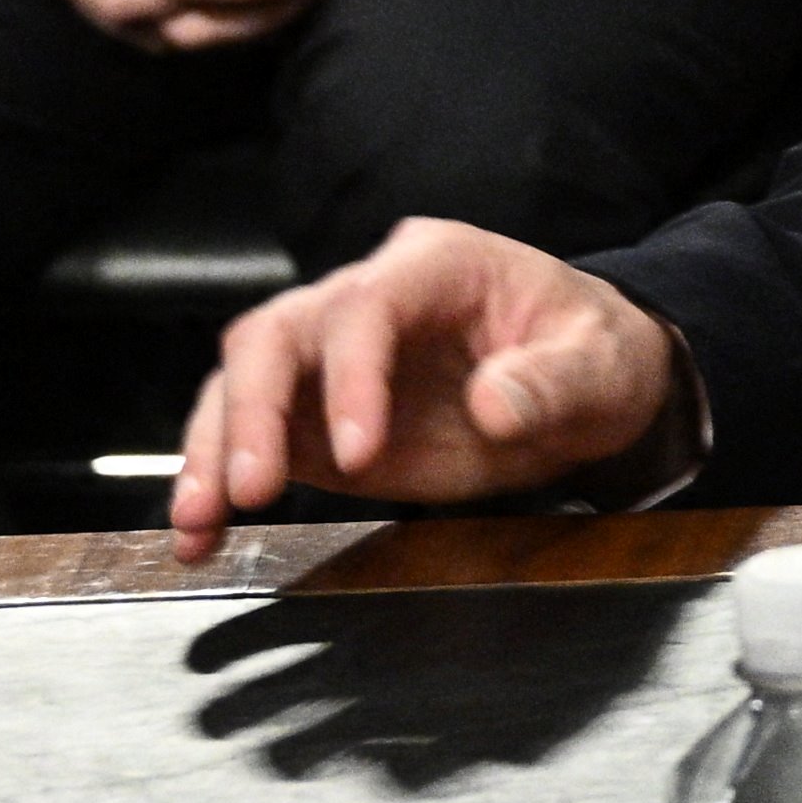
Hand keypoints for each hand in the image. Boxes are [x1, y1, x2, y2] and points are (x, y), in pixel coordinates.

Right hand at [167, 213, 672, 554]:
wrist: (585, 383)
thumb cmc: (592, 355)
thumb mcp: (601, 366)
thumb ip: (554, 383)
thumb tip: (495, 407)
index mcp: (437, 266)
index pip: (366, 306)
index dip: (350, 376)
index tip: (359, 454)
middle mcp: (368, 299)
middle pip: (277, 334)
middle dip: (253, 411)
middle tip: (254, 488)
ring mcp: (333, 359)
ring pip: (243, 381)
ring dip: (214, 451)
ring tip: (199, 523)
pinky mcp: (318, 418)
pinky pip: (251, 438)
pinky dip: (220, 484)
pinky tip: (202, 536)